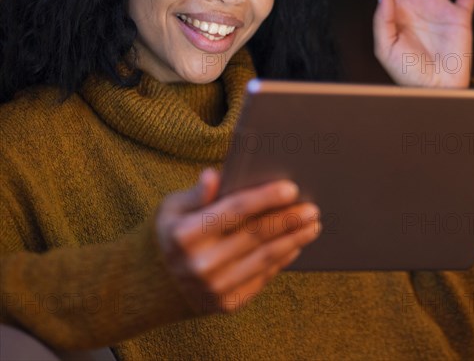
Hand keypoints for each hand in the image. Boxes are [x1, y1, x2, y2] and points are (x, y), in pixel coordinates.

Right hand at [156, 168, 320, 313]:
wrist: (154, 285)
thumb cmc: (170, 234)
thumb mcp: (172, 208)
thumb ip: (196, 193)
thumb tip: (212, 175)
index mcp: (185, 234)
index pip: (234, 210)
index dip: (265, 198)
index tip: (291, 188)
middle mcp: (200, 264)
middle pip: (256, 235)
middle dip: (289, 220)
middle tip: (312, 208)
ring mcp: (214, 288)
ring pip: (265, 258)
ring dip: (294, 240)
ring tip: (312, 225)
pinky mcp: (226, 304)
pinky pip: (262, 278)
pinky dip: (282, 260)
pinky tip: (295, 245)